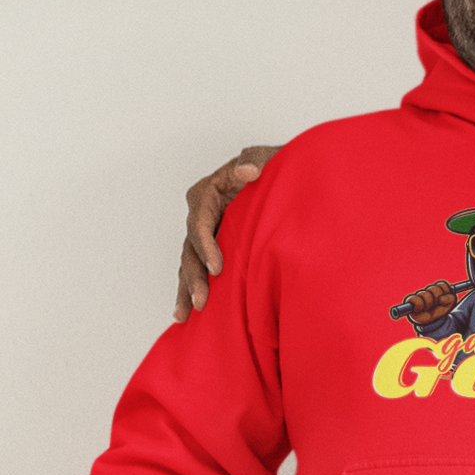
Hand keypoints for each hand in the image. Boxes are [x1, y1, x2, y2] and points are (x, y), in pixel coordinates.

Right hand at [175, 145, 282, 318]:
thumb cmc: (276, 166)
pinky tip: (187, 316)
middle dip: (194, 277)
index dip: (205, 245)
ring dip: (188, 289)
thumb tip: (245, 171)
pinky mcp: (214, 247)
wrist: (288, 177)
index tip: (217, 268)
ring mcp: (206, 233)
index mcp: (207, 193)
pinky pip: (199, 269)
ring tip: (186, 316)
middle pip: (190, 249)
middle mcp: (201, 214)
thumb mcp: (267, 158)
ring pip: (190, 263)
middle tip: (202, 302)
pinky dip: (192, 289)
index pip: (199, 222)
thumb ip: (255, 161)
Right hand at [398, 278, 461, 327]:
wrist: (433, 322)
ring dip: (428, 304)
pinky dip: (419, 305)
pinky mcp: (412, 300)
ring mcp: (420, 295)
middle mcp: (428, 290)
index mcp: (437, 289)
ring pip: (425, 294)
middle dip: (436, 299)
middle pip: (434, 289)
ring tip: (428, 309)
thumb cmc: (440, 311)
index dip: (444, 292)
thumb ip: (451, 298)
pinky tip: (421, 309)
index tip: (443, 300)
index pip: (442, 285)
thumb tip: (441, 298)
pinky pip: (414, 299)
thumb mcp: (450, 305)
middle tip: (435, 306)